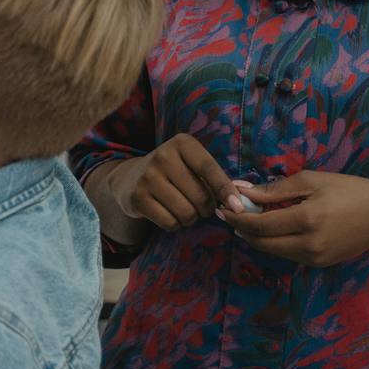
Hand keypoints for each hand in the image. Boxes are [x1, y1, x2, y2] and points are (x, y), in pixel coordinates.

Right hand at [113, 134, 244, 230]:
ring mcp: (148, 177)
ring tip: (185, 210)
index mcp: (182, 143)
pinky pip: (169, 223)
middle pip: (200, 196)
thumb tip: (239, 202)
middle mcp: (163, 156)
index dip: (225, 190)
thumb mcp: (192, 165)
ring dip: (191, 219)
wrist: (130, 178)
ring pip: (186, 212)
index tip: (237, 207)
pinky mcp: (137, 197)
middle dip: (207, 209)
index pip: (209, 169)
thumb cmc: (173, 173)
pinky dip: (175, 225)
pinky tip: (170, 214)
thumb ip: (215, 179)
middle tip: (202, 207)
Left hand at [223, 170, 368, 267]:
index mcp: (306, 219)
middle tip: (229, 215)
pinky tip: (270, 228)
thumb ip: (275, 189)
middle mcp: (309, 244)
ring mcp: (315, 258)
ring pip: (273, 251)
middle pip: (262, 243)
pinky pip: (288, 254)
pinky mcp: (320, 264)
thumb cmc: (351, 190)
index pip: (260, 225)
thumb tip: (243, 190)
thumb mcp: (313, 180)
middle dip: (242, 230)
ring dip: (256, 238)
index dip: (237, 219)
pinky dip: (274, 243)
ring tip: (247, 220)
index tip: (223, 208)